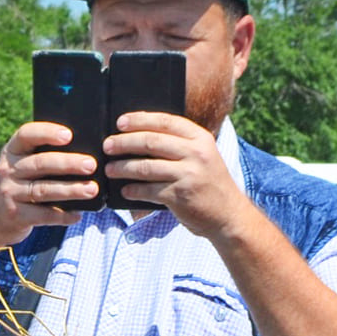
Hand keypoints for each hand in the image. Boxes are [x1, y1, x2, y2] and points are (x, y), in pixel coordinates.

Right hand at [0, 121, 101, 247]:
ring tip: (91, 189)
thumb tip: (84, 153)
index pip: (26, 135)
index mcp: (12, 151)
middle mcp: (8, 170)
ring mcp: (10, 193)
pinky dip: (62, 216)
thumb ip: (41, 156)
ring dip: (70, 189)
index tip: (69, 135)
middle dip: (68, 163)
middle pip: (40, 163)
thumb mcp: (20, 166)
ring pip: (43, 189)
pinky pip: (43, 215)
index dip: (47, 133)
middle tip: (91, 165)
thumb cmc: (18, 185)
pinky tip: (77, 215)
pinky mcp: (15, 215)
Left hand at [101, 113, 246, 238]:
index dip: (140, 120)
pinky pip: (149, 190)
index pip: (166, 121)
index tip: (120, 122)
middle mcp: (196, 153)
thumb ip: (179, 145)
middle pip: (151, 141)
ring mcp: (188, 174)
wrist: (228, 215)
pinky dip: (133, 190)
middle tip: (107, 146)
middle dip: (124, 142)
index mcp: (200, 138)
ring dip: (123, 167)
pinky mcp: (180, 196)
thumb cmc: (209, 183)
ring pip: (146, 167)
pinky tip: (125, 190)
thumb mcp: (202, 156)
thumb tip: (138, 136)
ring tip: (110, 169)